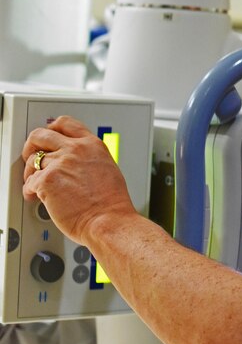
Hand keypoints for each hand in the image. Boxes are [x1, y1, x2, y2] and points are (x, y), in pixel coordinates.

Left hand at [22, 116, 137, 244]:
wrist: (108, 219)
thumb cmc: (111, 203)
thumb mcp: (107, 168)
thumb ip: (88, 159)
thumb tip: (75, 162)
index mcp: (92, 145)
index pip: (65, 123)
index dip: (51, 129)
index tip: (47, 137)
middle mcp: (76, 150)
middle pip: (40, 135)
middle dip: (31, 146)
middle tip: (31, 156)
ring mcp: (60, 163)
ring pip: (32, 161)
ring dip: (31, 173)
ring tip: (36, 184)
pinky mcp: (47, 180)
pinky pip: (29, 183)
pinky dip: (30, 191)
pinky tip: (38, 197)